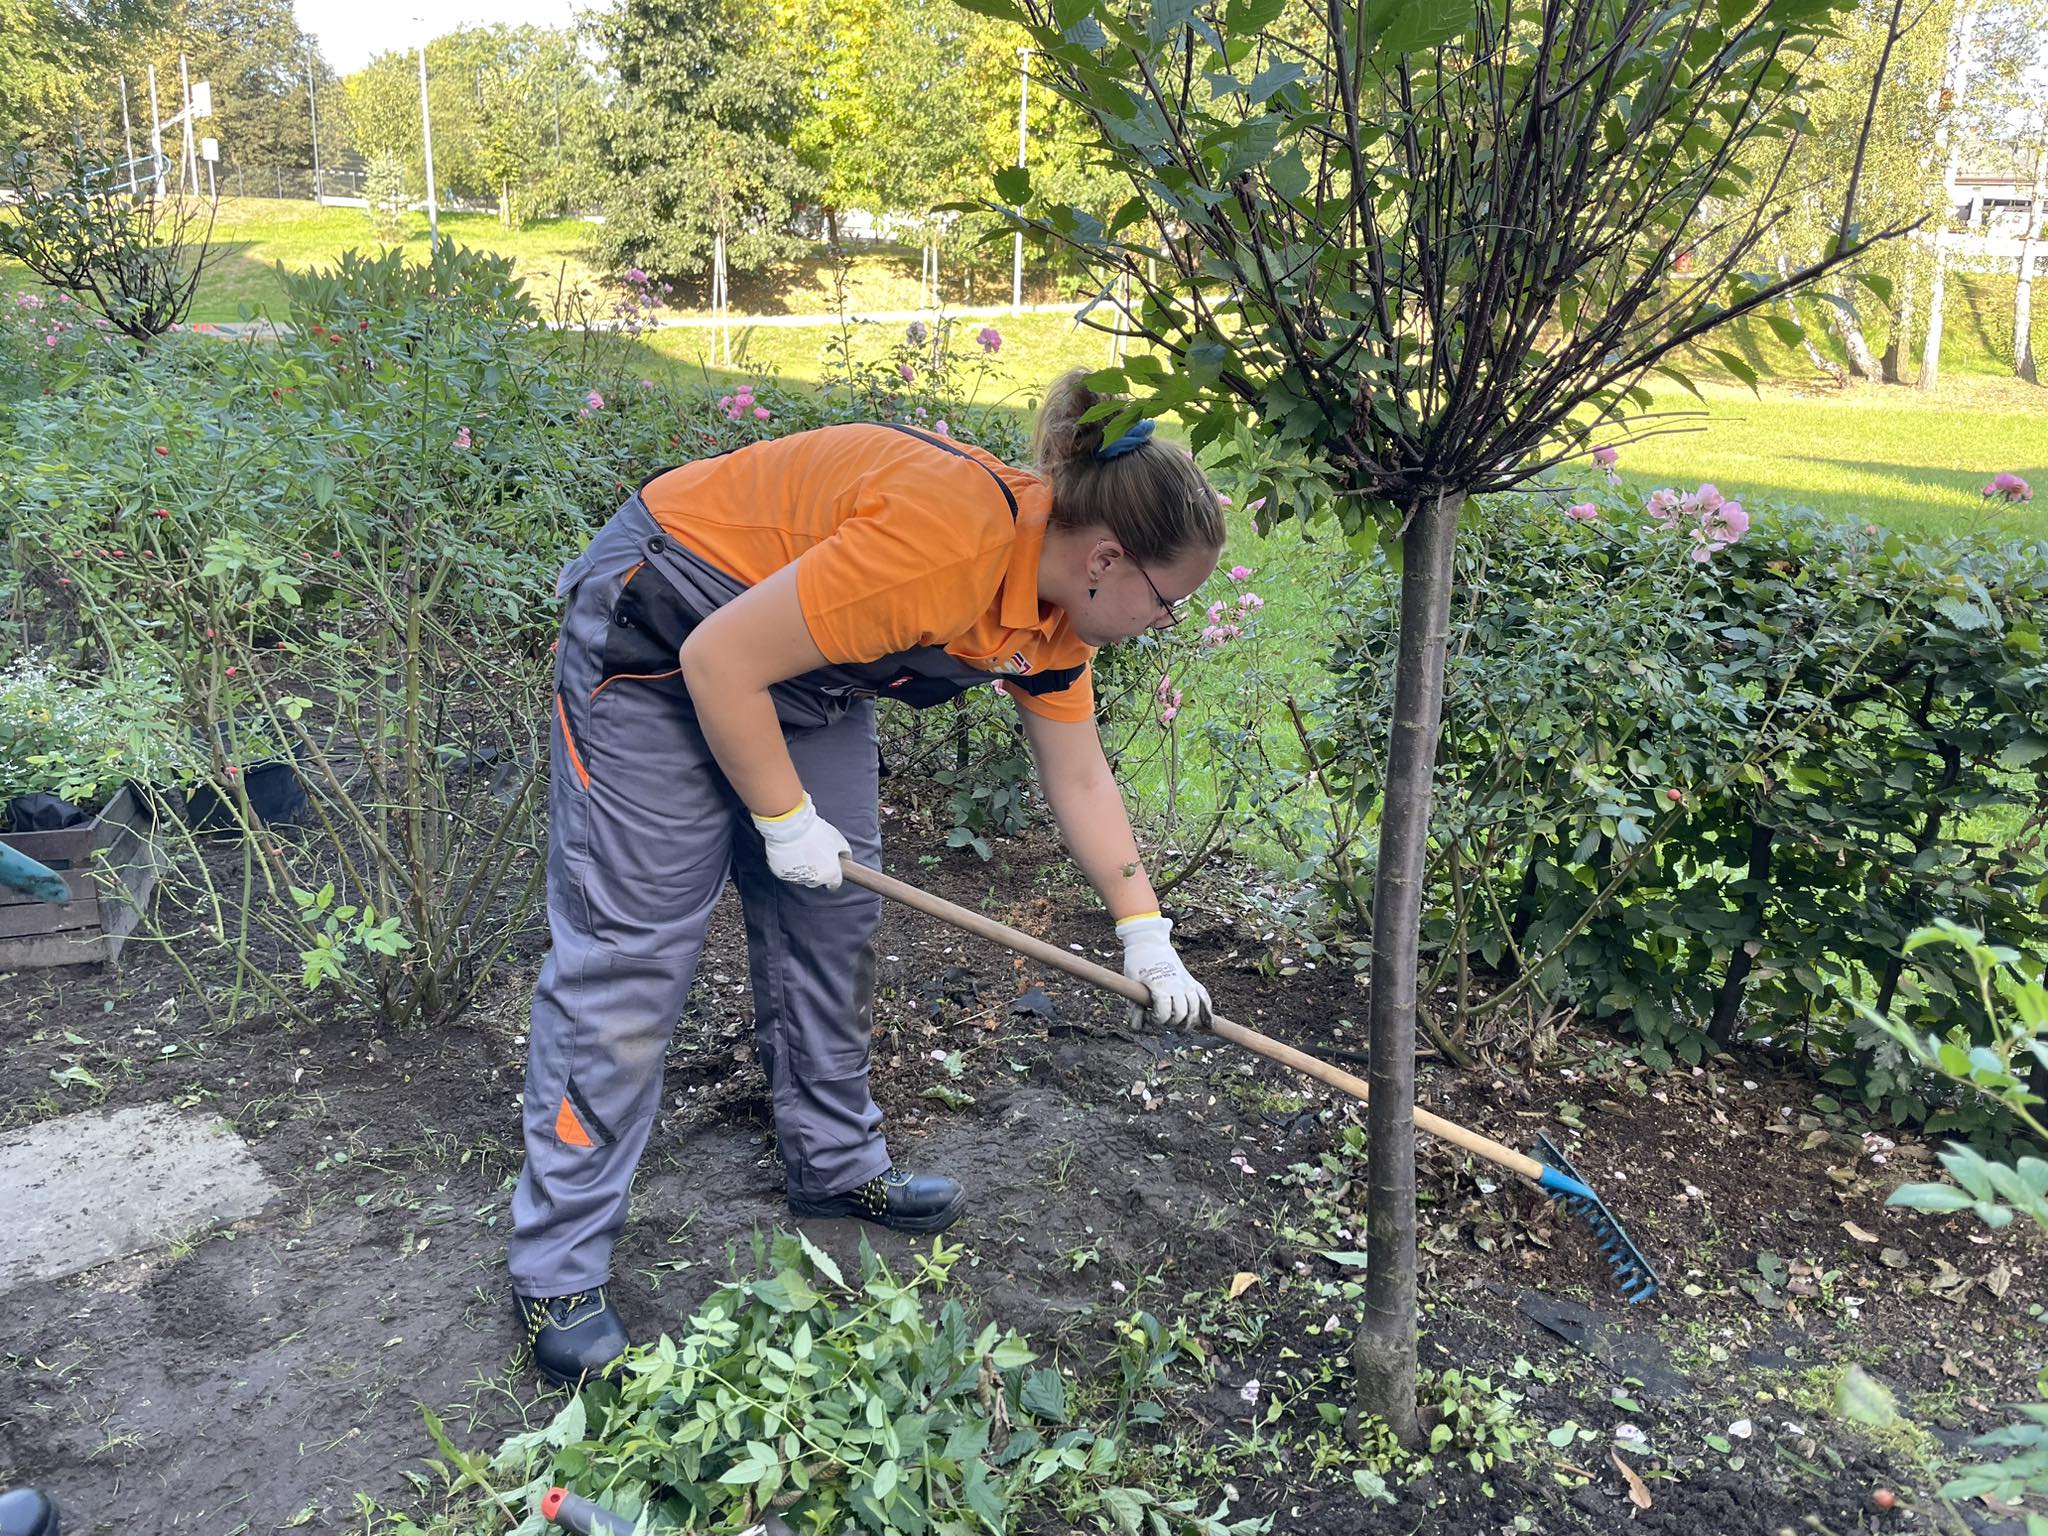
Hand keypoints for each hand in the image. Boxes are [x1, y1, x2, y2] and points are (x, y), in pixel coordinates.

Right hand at [753, 794, 849, 888]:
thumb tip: (846, 858)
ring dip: (803, 867)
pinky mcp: (781, 873)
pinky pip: (787, 871)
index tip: (831, 868)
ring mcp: (796, 878)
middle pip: (818, 881)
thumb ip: (844, 852)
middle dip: (818, 871)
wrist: (790, 827)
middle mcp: (814, 880)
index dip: (834, 875)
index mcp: (830, 874)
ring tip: (801, 850)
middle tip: (815, 854)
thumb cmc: (815, 832)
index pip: (835, 884)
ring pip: (802, 876)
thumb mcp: (838, 839)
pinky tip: (790, 851)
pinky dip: (788, 864)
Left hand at [1116, 912, 1212, 1027]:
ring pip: (1195, 1008)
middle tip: (1163, 1020)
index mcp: (1160, 986)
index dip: (1157, 1020)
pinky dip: (1206, 1011)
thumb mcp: (1131, 984)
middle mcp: (1177, 985)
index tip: (1149, 1017)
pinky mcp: (1191, 981)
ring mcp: (1186, 982)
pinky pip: (1204, 998)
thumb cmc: (1138, 964)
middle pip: (1182, 1014)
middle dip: (1172, 1023)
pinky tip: (1206, 1022)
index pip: (1164, 1013)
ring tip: (1181, 1026)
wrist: (1150, 943)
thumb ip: (1135, 1008)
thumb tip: (1137, 1028)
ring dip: (1189, 1021)